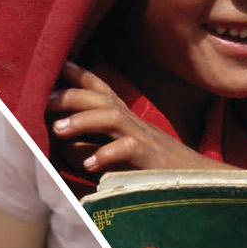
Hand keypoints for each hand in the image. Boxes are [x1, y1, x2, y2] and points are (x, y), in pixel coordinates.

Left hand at [47, 61, 231, 173]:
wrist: (201, 183)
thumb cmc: (157, 171)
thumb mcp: (126, 153)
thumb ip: (98, 145)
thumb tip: (66, 145)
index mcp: (129, 121)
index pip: (104, 92)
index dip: (82, 76)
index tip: (60, 64)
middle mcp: (136, 124)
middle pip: (102, 99)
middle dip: (72, 96)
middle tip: (44, 100)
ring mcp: (145, 139)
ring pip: (112, 118)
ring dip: (83, 120)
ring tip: (58, 130)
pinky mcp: (152, 159)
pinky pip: (128, 150)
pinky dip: (106, 154)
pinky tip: (89, 165)